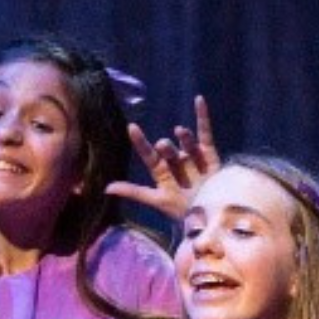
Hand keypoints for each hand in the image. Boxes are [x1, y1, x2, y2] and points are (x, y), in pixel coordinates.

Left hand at [107, 94, 221, 219]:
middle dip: (166, 147)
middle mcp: (177, 163)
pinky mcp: (210, 155)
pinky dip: (202, 116)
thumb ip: (134, 192)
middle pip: (168, 150)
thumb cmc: (183, 212)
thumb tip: (106, 188)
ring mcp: (193, 158)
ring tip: (179, 131)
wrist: (212, 218)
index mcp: (163, 173)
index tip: (132, 127)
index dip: (141, 143)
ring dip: (183, 137)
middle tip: (163, 146)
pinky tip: (199, 100)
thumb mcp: (157, 201)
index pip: (148, 155)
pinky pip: (205, 133)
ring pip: (186, 142)